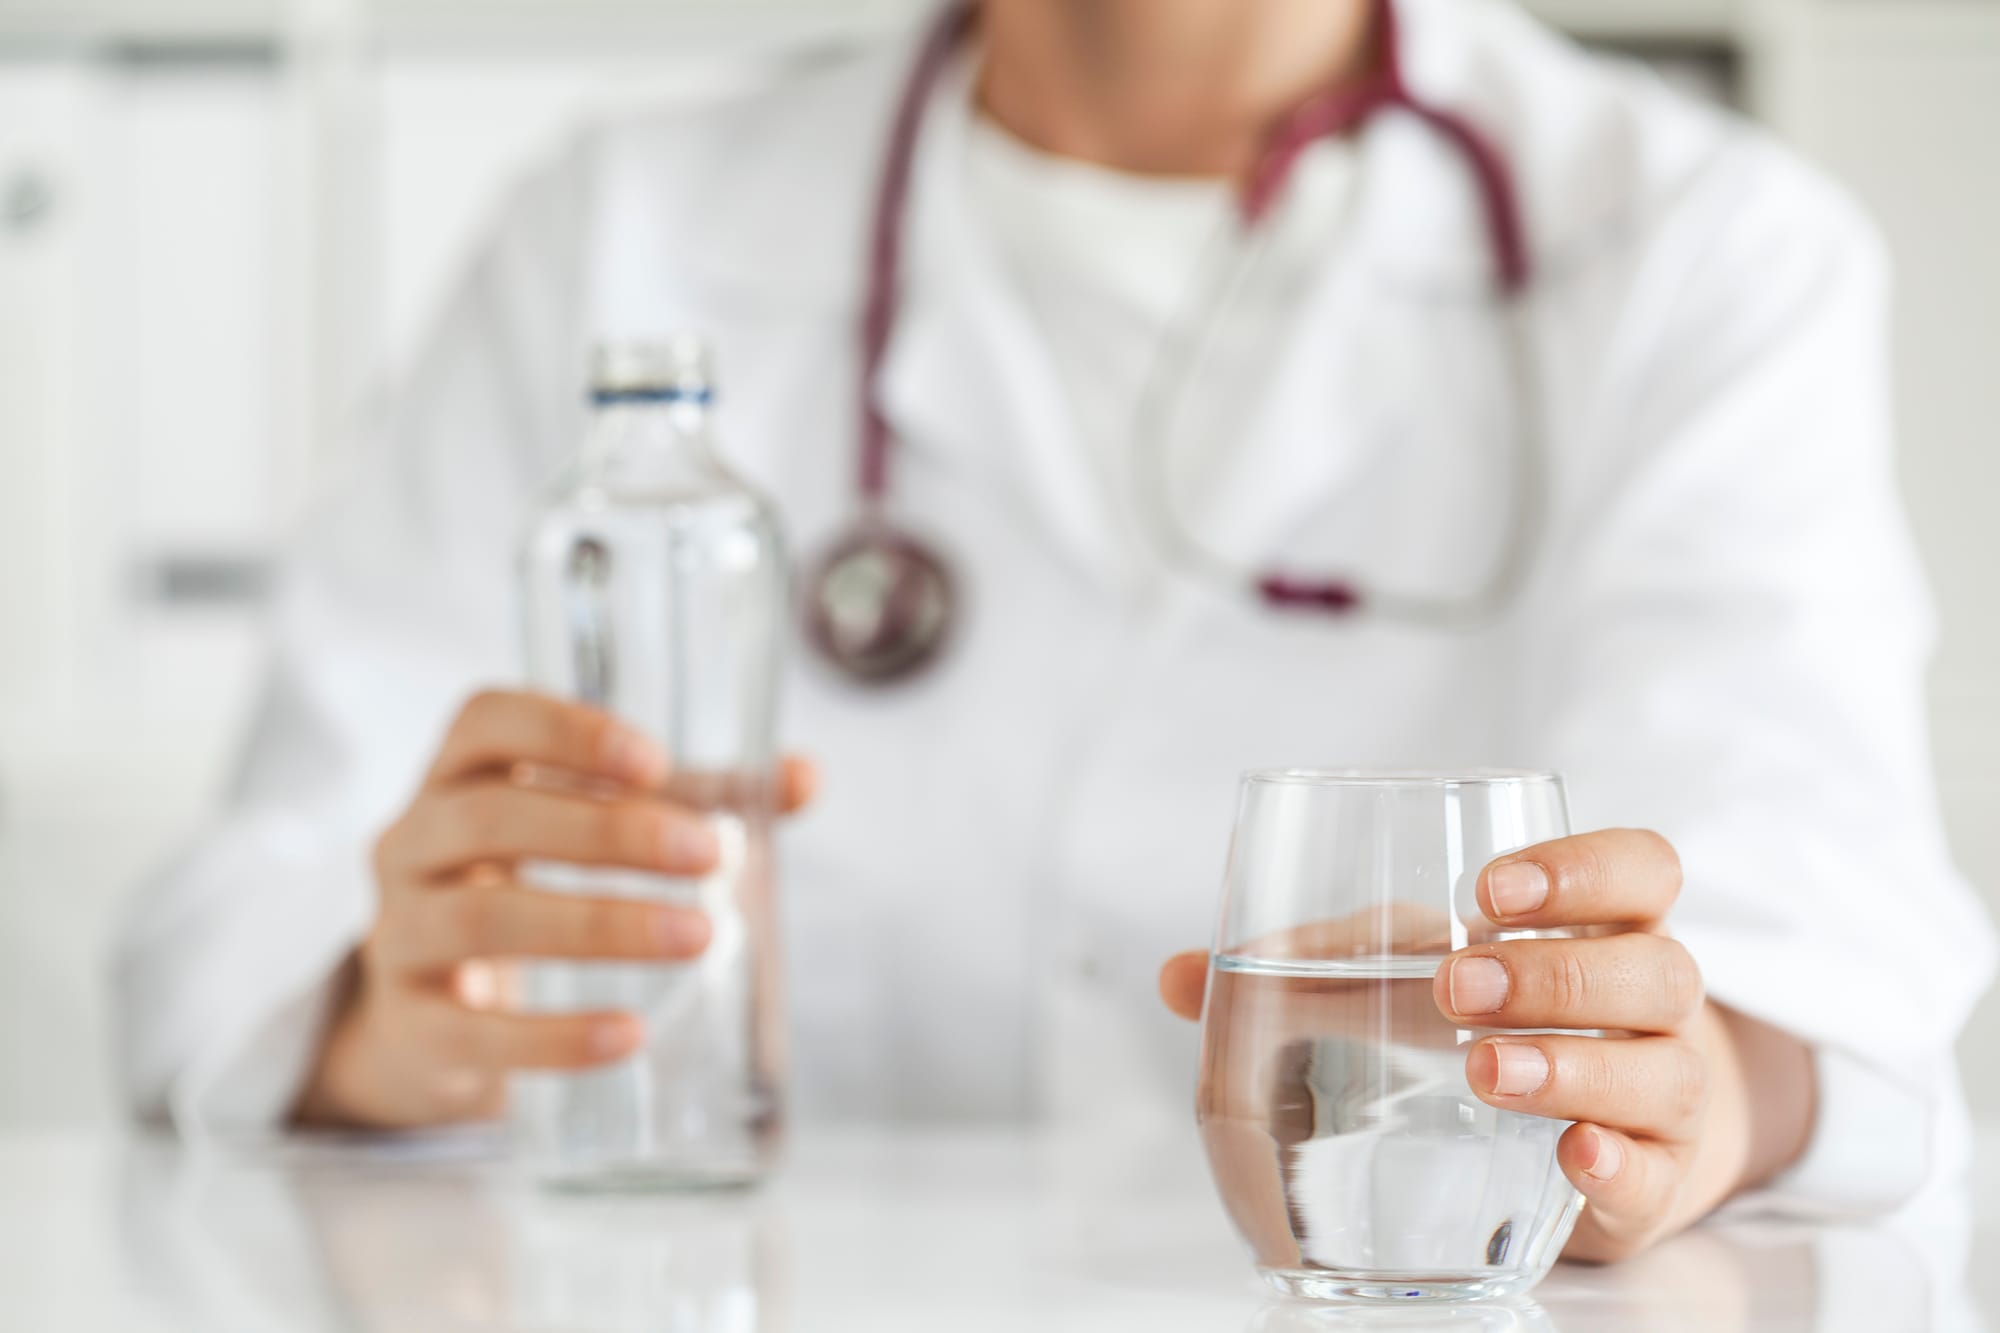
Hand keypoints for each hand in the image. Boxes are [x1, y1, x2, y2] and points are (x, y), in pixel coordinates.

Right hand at [295, 690, 814, 1128]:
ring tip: (696, 937)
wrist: (430, 1021)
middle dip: (608, 833)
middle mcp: (412, 844)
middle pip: (492, 817)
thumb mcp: (598, 836)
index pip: (483, 721)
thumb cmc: (528, 890)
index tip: (654, 763)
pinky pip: (473, 1032)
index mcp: (458, 778)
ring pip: (483, 918)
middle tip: (709, 857)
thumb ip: (694, 801)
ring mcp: (400, 936)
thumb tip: (804, 777)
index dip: (563, 730)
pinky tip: (627, 1036)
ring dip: (597, 924)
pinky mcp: (412, 1028)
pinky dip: (553, 1036)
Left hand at [1159, 829, 1815, 1262]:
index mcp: (1599, 928)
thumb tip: (1174, 976)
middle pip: (1655, 965)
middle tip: (1452, 988)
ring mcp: (1660, 1095)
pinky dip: (1616, 1162)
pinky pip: (1656, 1173)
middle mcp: (1649, 1006)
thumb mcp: (1411, 979)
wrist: (1597, 1137)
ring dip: (1574, 1064)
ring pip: (1661, 1068)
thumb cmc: (1493, 1026)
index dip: (1584, 867)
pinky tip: (1571, 1154)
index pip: (1640, 869)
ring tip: (1484, 1072)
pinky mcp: (1650, 1184)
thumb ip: (1306, 967)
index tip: (1489, 890)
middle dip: (1553, 973)